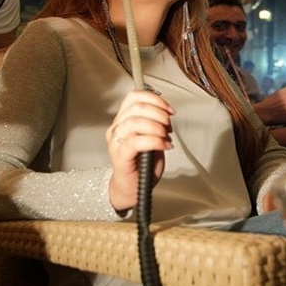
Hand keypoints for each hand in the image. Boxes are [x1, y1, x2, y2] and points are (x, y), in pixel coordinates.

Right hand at [106, 90, 174, 211]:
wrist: (132, 188)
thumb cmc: (142, 164)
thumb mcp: (152, 137)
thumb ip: (156, 123)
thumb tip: (167, 112)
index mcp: (123, 119)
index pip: (134, 96)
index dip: (155, 99)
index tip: (170, 110)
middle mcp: (117, 127)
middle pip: (137, 107)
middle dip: (159, 114)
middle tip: (169, 126)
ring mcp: (116, 141)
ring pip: (135, 122)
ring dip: (157, 127)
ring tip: (166, 137)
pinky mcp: (119, 156)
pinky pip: (136, 142)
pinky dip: (155, 141)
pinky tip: (164, 146)